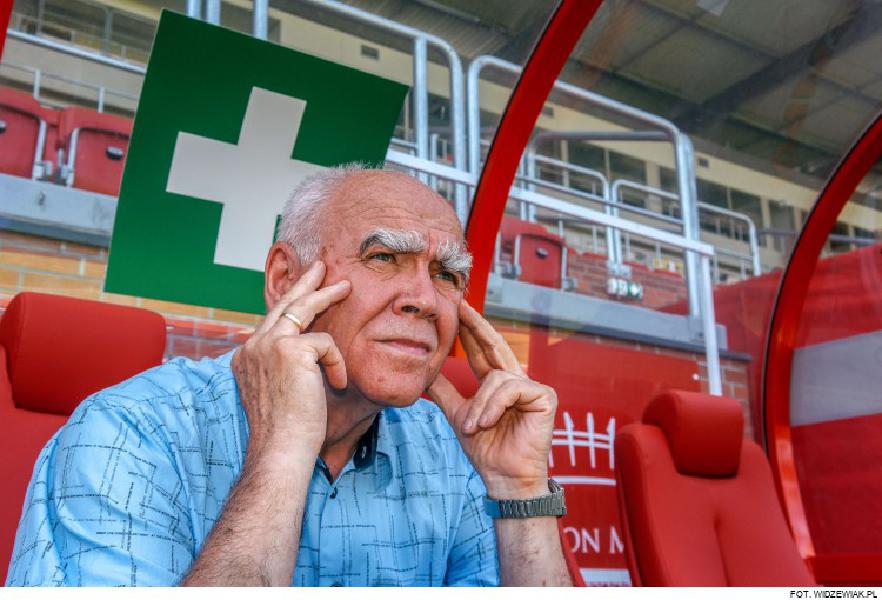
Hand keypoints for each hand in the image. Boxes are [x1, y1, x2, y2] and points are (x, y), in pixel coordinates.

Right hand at [232, 261, 350, 465]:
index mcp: (246, 358)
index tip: (303, 292)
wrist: (280, 451)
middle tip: (322, 267)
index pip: (272, 323)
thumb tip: (310, 355)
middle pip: (282, 306)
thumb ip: (289, 368)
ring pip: (302, 309)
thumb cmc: (288, 431)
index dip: (290, 306)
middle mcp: (251, 347)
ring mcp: (267, 345)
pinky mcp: (289, 349)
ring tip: (345, 288)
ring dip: (326, 297)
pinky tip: (336, 384)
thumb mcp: (283, 392)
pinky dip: (337, 364)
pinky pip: (326, 344)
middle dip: (304, 283)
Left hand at [427, 301, 556, 497]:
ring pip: (496, 377)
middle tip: (461, 307)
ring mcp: (532, 387)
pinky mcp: (544, 396)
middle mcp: (515, 381)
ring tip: (473, 427)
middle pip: (494, 346)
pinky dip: (494, 406)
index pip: (481, 351)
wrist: (503, 478)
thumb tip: (426, 371)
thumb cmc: (486, 450)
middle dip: (476, 326)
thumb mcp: (458, 415)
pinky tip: (487, 423)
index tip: (455, 310)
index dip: (469, 331)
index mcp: (497, 384)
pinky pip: (511, 388)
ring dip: (479, 405)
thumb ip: (445, 392)